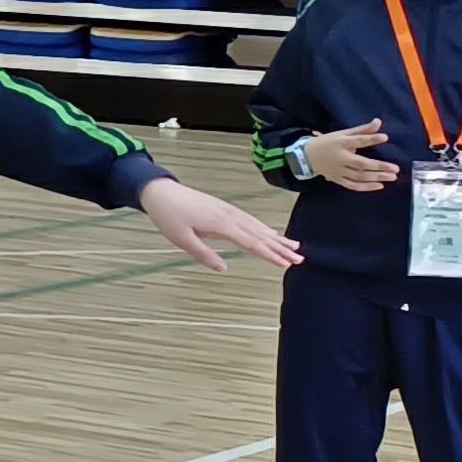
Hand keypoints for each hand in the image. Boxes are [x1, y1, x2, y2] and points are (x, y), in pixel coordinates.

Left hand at [142, 176, 299, 271]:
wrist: (161, 192)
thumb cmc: (169, 216)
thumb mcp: (181, 239)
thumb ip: (203, 254)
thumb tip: (223, 269)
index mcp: (221, 224)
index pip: (251, 243)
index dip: (269, 255)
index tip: (286, 265)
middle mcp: (229, 216)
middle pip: (260, 234)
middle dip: (280, 248)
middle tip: (300, 259)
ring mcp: (228, 211)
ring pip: (257, 226)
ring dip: (276, 238)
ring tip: (294, 247)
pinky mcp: (225, 209)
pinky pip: (249, 220)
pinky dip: (264, 228)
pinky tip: (271, 233)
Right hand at [303, 118, 398, 192]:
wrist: (307, 156)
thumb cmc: (328, 142)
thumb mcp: (342, 133)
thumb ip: (362, 130)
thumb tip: (378, 122)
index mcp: (341, 143)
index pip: (358, 141)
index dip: (371, 139)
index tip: (385, 137)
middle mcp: (340, 158)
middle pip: (361, 164)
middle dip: (379, 167)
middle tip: (395, 169)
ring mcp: (339, 171)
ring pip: (359, 176)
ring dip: (376, 177)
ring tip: (392, 177)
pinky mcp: (337, 179)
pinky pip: (352, 185)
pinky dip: (366, 187)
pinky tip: (379, 186)